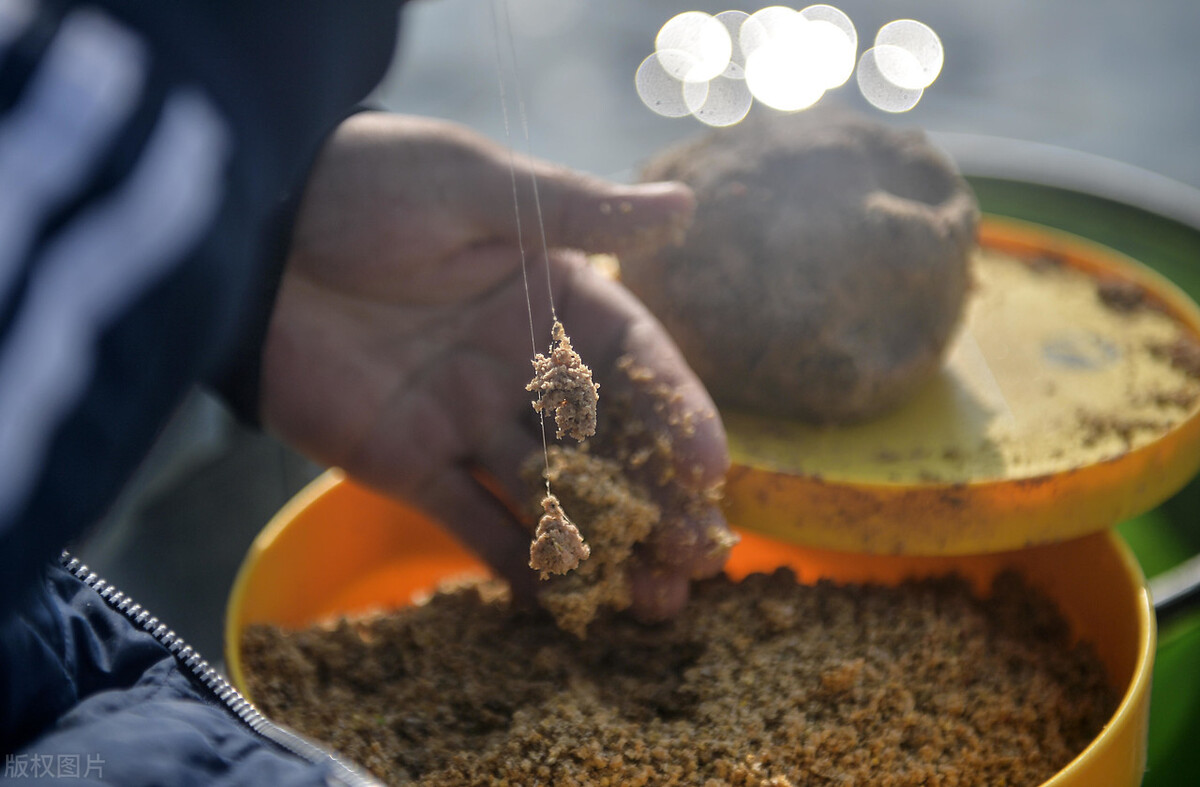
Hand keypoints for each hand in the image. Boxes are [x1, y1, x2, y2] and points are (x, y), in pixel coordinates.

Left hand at [261, 112, 730, 618]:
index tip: (711, 468)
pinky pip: (473, 520)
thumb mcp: (478, 186)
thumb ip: (578, 213)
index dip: (677, 411)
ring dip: (602, 547)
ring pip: (550, 493)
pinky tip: (564, 604)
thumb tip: (685, 206)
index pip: (633, 359)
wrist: (248, 235)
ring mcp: (466, 418)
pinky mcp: (409, 462)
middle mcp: (519, 363)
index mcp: (549, 293)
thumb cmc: (367, 187)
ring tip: (654, 601)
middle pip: (605, 440)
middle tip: (700, 559)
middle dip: (656, 500)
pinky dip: (516, 562)